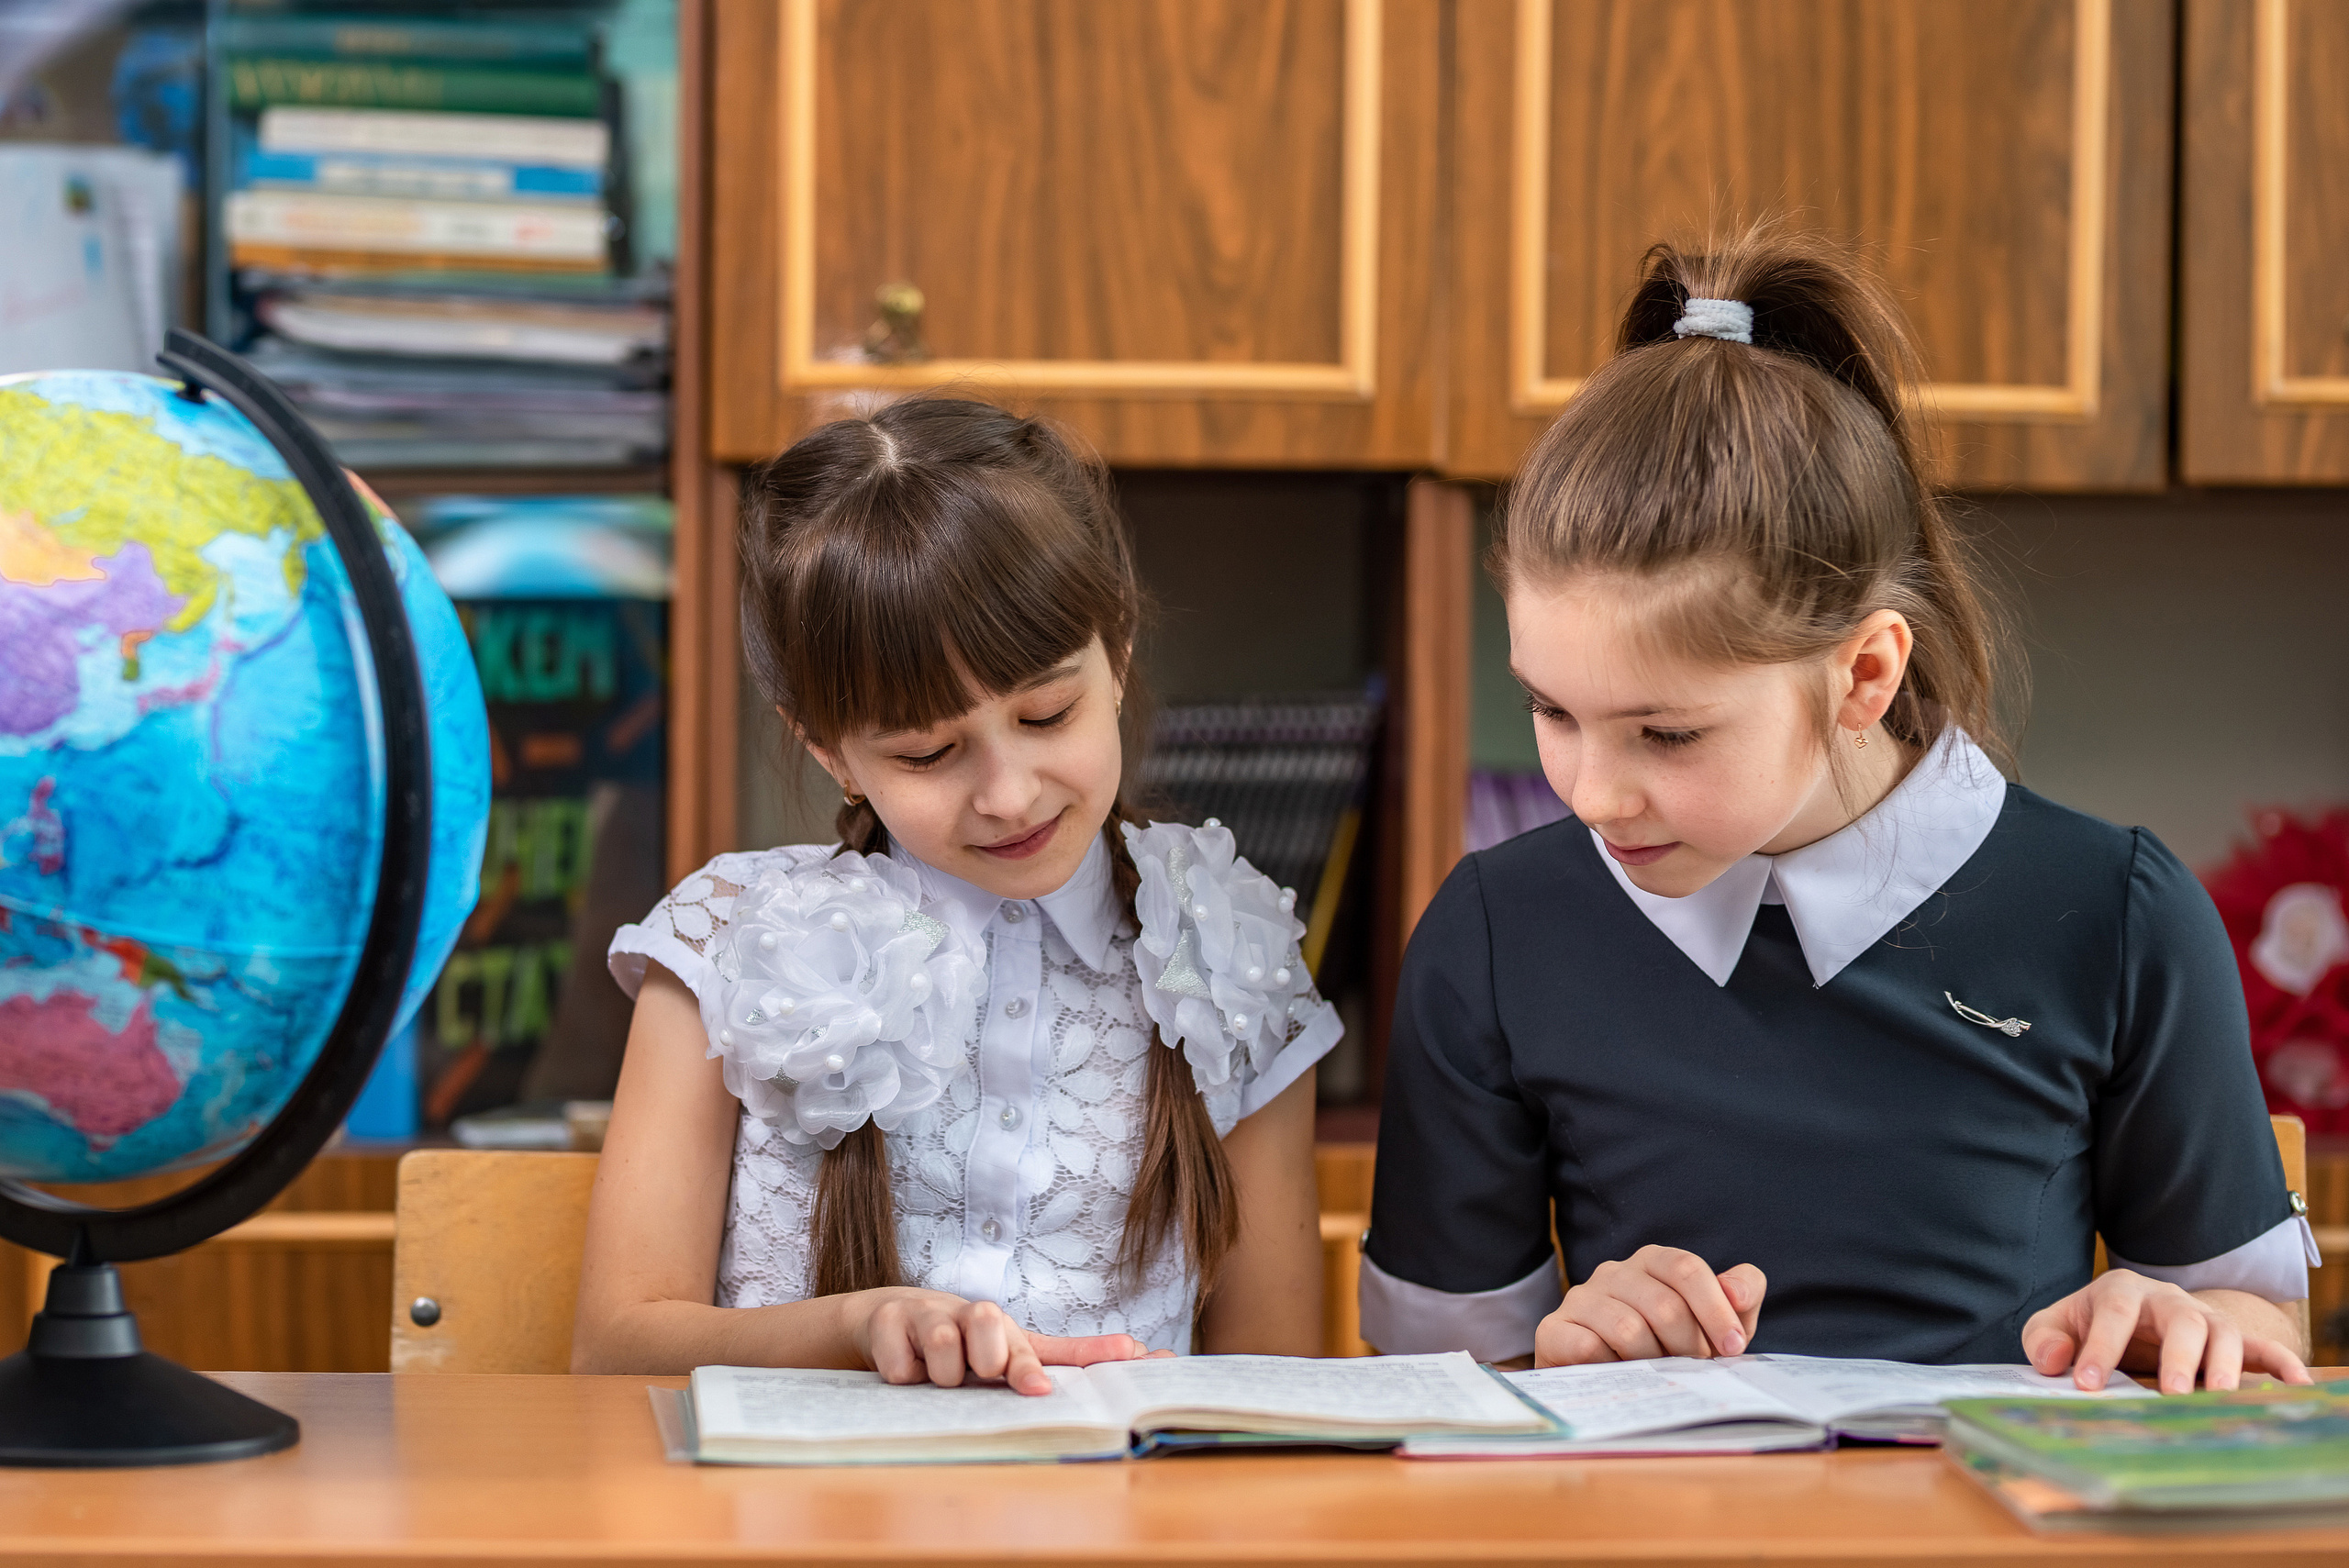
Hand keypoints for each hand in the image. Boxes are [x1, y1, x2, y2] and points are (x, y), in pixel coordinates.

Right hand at [845, 1289, 1149, 1395]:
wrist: (893, 1317)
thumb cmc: (968, 1340)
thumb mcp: (1016, 1348)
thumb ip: (1071, 1353)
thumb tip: (1139, 1350)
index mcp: (1005, 1329)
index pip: (1028, 1348)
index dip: (1032, 1369)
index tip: (1040, 1392)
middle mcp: (969, 1317)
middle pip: (987, 1323)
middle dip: (987, 1355)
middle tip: (979, 1374)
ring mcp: (926, 1316)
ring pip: (941, 1343)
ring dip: (943, 1371)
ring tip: (940, 1380)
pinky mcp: (886, 1323)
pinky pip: (896, 1361)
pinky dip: (902, 1373)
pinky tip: (902, 1374)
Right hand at [1534, 1246, 1765, 1365]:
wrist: (1610, 1383)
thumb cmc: (1671, 1348)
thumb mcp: (1716, 1323)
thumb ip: (1740, 1295)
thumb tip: (1736, 1292)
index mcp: (1652, 1261)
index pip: (1686, 1268)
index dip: (1715, 1310)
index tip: (1733, 1348)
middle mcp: (1613, 1271)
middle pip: (1663, 1304)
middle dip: (1689, 1346)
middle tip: (1693, 1369)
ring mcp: (1580, 1298)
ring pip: (1628, 1329)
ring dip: (1654, 1362)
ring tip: (1658, 1374)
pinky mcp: (1554, 1329)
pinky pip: (1589, 1347)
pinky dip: (1614, 1368)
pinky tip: (1620, 1374)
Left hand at [2022, 1271, 2311, 1393]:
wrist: (2126, 1317)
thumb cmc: (2087, 1325)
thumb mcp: (2055, 1325)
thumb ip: (2044, 1338)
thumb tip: (2053, 1361)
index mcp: (2121, 1291)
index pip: (2114, 1313)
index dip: (2099, 1347)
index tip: (2086, 1383)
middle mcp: (2168, 1299)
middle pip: (2181, 1319)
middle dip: (2177, 1355)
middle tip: (2170, 1393)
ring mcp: (2203, 1318)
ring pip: (2223, 1333)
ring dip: (2224, 1365)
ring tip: (2218, 1398)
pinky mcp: (2228, 1340)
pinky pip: (2261, 1346)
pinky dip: (2281, 1362)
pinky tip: (2296, 1384)